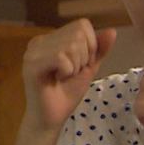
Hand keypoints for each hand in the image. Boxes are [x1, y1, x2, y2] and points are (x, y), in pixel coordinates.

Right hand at [12, 20, 115, 144]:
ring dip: (75, 66)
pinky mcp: (31, 64)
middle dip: (84, 57)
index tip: (80, 65)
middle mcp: (39, 41)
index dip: (90, 46)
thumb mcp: (88, 68)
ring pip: (71, 45)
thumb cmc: (66, 94)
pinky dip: (68, 70)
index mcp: (50, 39)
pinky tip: (57, 79)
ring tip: (63, 77)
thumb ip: (99, 49)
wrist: (51, 119)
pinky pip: (61, 57)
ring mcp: (33, 52)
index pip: (82, 25)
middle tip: (70, 73)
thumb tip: (112, 31)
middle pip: (78, 34)